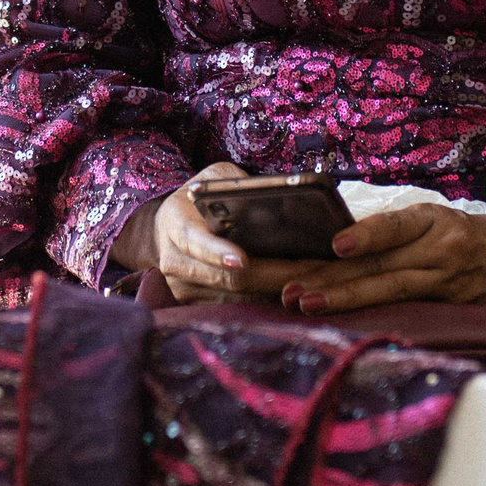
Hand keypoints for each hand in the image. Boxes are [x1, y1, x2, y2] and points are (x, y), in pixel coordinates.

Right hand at [113, 163, 336, 303]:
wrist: (167, 228)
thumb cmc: (198, 198)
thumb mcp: (214, 177)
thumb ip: (237, 183)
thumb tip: (281, 196)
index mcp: (175, 225)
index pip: (194, 242)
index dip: (217, 252)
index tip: (242, 259)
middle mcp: (175, 262)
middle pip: (227, 278)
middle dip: (274, 275)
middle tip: (314, 269)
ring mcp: (184, 289)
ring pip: (238, 298)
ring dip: (278, 290)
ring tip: (318, 278)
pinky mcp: (197, 306)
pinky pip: (239, 308)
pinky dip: (269, 299)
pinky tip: (299, 288)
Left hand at [276, 206, 485, 314]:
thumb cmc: (481, 237)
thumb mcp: (442, 222)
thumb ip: (396, 233)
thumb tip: (333, 245)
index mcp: (432, 220)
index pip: (394, 225)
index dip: (367, 235)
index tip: (335, 244)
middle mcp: (440, 248)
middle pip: (375, 262)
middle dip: (324, 274)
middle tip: (281, 285)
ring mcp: (446, 281)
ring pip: (387, 290)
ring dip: (341, 299)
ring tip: (301, 303)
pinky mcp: (453, 307)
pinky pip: (409, 311)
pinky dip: (376, 315)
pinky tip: (348, 322)